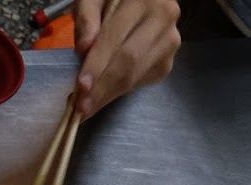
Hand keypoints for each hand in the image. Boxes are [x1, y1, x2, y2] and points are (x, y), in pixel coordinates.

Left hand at [72, 0, 180, 118]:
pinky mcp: (166, 62)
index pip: (115, 38)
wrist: (139, 3)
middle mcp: (164, 20)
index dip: (97, 64)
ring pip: (136, 76)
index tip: (81, 86)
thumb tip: (84, 49)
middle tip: (82, 107)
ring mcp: (169, 43)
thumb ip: (86, 18)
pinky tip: (103, 94)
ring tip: (87, 106)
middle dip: (103, 87)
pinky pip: (141, 82)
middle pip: (129, 62)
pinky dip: (120, 92)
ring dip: (109, 95)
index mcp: (145, 0)